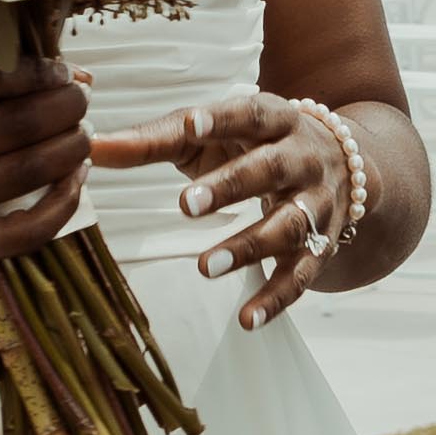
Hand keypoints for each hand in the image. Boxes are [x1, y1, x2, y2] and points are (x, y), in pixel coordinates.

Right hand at [0, 51, 89, 269]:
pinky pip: (19, 233)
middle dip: (65, 107)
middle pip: (15, 126)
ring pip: (23, 173)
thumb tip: (68, 71)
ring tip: (82, 135)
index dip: (40, 72)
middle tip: (80, 100)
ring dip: (71, 150)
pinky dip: (60, 206)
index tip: (62, 71)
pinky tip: (75, 182)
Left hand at [92, 89, 343, 327]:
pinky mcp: (321, 245)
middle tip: (186, 204)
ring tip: (206, 267)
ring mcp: (317, 202)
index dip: (223, 119)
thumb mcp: (212, 134)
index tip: (192, 124)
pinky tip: (247, 320)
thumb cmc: (253, 143)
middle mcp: (302, 157)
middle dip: (232, 186)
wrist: (344, 163)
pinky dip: (276, 298)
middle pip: (270, 169)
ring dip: (249, 246)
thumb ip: (153, 139)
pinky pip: (302, 274)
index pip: (250, 114)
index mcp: (274, 119)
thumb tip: (91, 147)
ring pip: (290, 224)